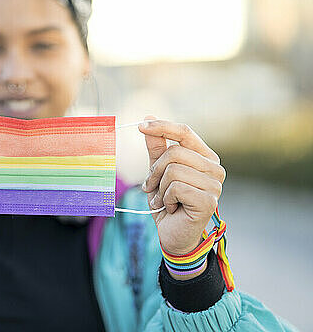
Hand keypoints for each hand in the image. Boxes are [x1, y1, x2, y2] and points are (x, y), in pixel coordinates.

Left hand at [138, 117, 225, 278]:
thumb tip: (148, 117)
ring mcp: (215, 185)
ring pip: (173, 170)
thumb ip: (156, 147)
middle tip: (151, 187)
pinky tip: (172, 208)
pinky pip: (175, 187)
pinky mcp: (209, 200)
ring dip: (160, 188)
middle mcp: (215, 168)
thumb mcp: (158, 171)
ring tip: (164, 200)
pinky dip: (166, 198)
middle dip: (154, 170)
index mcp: (205, 157)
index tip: (139, 126)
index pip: (185, 132)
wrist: (173, 235)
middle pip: (174, 152)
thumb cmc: (168, 202)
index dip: (162, 126)